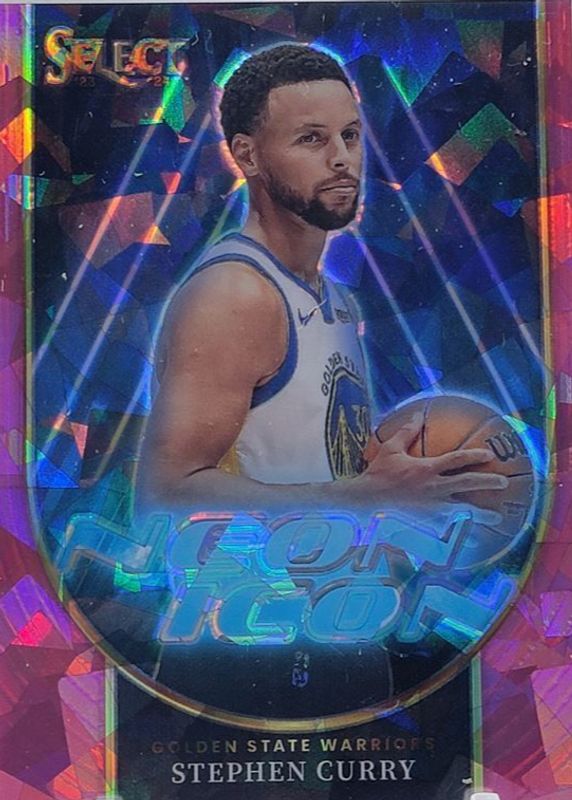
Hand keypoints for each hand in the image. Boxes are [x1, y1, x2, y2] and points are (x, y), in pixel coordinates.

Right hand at [358, 413, 507, 524]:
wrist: (365, 501)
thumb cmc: (377, 473)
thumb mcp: (391, 449)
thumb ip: (406, 431)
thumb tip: (418, 414)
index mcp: (426, 469)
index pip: (456, 460)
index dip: (474, 456)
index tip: (489, 455)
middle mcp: (432, 488)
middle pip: (466, 484)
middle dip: (487, 482)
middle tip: (503, 482)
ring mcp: (429, 508)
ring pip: (462, 511)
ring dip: (480, 515)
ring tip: (496, 518)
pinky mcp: (424, 522)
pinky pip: (446, 528)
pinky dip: (460, 533)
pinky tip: (470, 539)